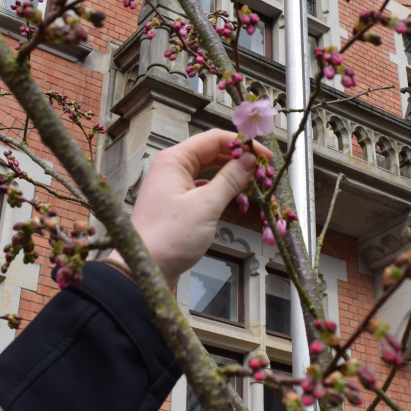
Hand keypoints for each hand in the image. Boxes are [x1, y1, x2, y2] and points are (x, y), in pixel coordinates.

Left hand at [106, 129, 257, 290]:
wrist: (146, 270)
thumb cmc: (167, 239)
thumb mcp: (206, 206)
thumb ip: (230, 180)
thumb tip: (249, 160)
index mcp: (173, 161)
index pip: (214, 139)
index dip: (242, 144)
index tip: (264, 154)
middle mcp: (171, 169)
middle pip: (212, 153)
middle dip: (239, 159)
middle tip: (263, 169)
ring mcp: (173, 186)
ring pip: (209, 171)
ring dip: (231, 175)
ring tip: (253, 182)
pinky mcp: (177, 203)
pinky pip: (203, 188)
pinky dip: (221, 190)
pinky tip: (234, 197)